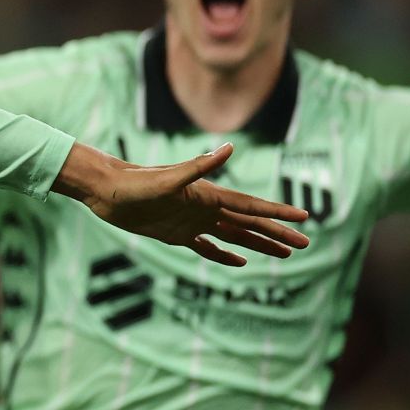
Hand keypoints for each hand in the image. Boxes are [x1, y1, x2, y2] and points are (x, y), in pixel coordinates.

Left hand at [54, 142, 310, 265]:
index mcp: (208, 196)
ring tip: (284, 254)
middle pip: (249, 223)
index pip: (251, 206)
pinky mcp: (175, 234)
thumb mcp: (166, 178)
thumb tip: (230, 147)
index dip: (278, 213)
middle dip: (277, 234)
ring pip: (233, 235)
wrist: (104, 189)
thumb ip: (198, 166)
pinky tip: (240, 261)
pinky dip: (223, 254)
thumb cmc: (133, 182)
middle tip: (304, 245)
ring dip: (258, 244)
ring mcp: (191, 221)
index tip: (305, 218)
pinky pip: (205, 247)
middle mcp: (204, 208)